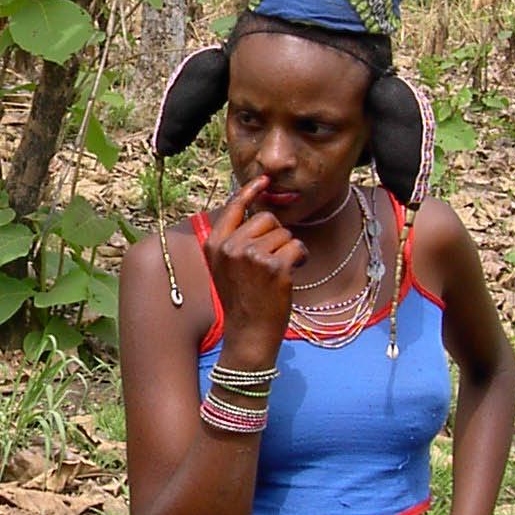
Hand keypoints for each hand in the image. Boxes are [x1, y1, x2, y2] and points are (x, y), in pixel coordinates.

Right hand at [202, 175, 307, 360]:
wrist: (248, 334)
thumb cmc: (242, 301)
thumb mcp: (225, 267)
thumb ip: (234, 241)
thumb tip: (256, 210)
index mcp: (214, 244)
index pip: (234, 207)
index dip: (250, 191)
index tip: (264, 179)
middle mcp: (230, 246)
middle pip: (265, 218)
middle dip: (275, 236)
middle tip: (271, 261)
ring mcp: (251, 255)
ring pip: (284, 233)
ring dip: (288, 250)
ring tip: (278, 272)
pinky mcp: (274, 266)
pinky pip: (297, 247)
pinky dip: (301, 259)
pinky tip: (292, 274)